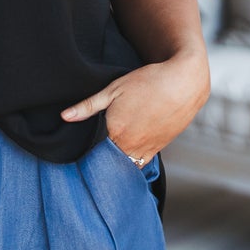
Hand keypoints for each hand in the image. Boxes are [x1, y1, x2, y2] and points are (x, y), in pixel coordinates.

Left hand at [60, 46, 210, 163]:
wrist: (184, 83)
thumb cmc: (149, 82)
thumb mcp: (114, 89)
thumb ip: (88, 106)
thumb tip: (65, 116)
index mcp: (115, 131)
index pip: (92, 153)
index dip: (84, 154)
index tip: (76, 155)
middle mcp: (130, 145)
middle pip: (107, 163)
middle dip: (98, 162)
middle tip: (88, 160)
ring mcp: (146, 149)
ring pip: (124, 167)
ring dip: (114, 165)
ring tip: (106, 160)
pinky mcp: (158, 148)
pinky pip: (140, 165)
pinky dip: (131, 165)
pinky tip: (124, 158)